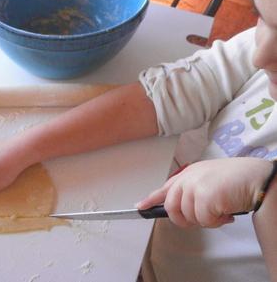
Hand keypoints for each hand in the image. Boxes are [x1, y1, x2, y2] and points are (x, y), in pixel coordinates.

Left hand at [136, 157, 272, 227]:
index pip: (165, 188)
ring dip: (206, 220)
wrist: (256, 177)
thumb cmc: (237, 179)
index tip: (140, 207)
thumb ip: (192, 190)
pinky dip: (216, 222)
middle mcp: (188, 178)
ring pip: (188, 216)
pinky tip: (226, 212)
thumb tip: (180, 208)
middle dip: (185, 220)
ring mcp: (194, 186)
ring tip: (221, 210)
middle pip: (172, 208)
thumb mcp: (208, 180)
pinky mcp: (204, 196)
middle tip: (203, 218)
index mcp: (189, 173)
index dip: (151, 200)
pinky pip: (203, 220)